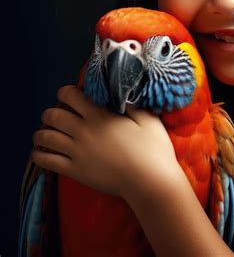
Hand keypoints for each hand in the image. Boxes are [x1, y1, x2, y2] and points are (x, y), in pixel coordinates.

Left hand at [31, 85, 179, 198]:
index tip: (70, 95)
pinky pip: (47, 161)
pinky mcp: (75, 171)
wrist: (149, 181)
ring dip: (41, 133)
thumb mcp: (148, 119)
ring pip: (45, 137)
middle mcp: (83, 131)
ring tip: (45, 133)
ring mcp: (77, 152)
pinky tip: (41, 153)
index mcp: (99, 115)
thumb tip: (121, 92)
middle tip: (57, 114)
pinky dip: (39, 155)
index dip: (65, 92)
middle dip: (51, 112)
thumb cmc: (152, 148)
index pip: (70, 96)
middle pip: (53, 115)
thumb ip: (132, 104)